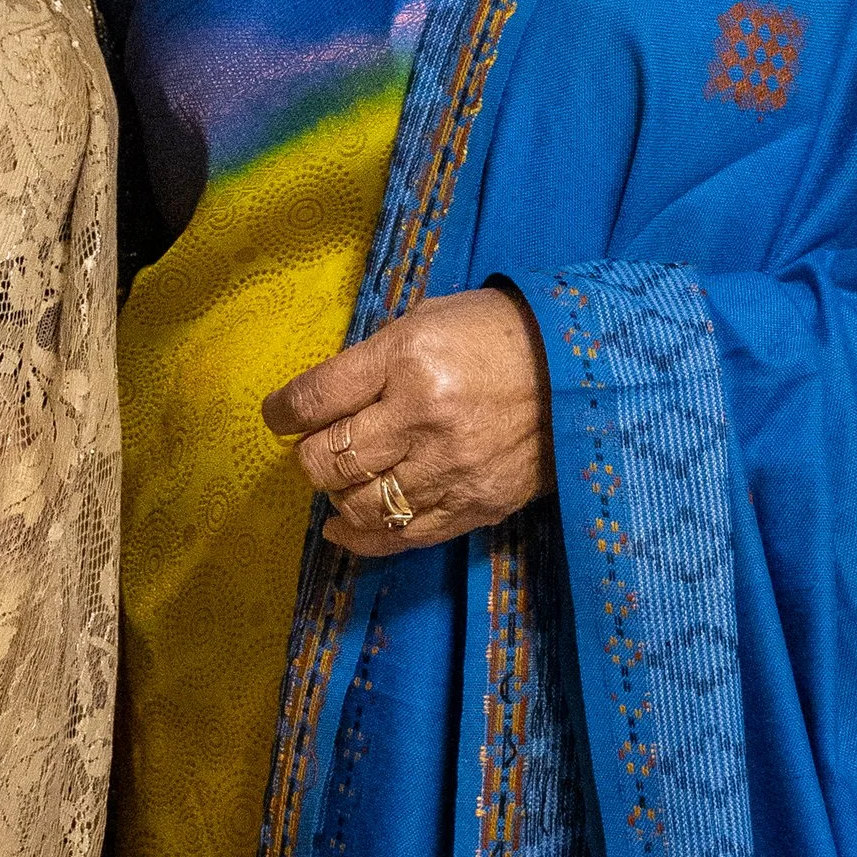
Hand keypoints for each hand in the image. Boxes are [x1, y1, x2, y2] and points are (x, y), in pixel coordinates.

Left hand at [262, 286, 550, 556]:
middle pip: (328, 460)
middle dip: (309, 456)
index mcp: (407, 359)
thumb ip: (375, 359)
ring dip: (336, 494)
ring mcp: (448, 470)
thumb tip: (322, 399)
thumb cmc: (496, 333)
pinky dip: (362, 536)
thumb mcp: (428, 320)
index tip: (276, 416)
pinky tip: (345, 526)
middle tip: (315, 446)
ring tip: (341, 479)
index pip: (318, 397)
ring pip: (357, 504)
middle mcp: (421, 419)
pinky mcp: (472, 507)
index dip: (283, 411)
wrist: (579, 371)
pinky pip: (400, 537)